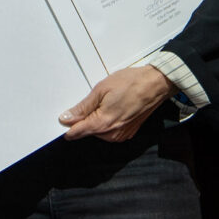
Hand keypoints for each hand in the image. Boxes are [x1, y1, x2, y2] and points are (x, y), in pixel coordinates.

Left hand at [59, 65, 176, 142]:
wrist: (155, 84)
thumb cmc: (132, 83)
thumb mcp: (100, 90)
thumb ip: (82, 107)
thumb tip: (67, 118)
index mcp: (102, 124)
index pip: (76, 133)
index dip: (67, 126)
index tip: (62, 119)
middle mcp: (112, 134)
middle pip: (87, 131)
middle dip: (85, 118)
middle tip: (96, 100)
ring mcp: (121, 135)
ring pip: (99, 131)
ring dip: (97, 119)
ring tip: (108, 101)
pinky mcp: (128, 133)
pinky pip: (110, 130)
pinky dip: (108, 121)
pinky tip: (114, 107)